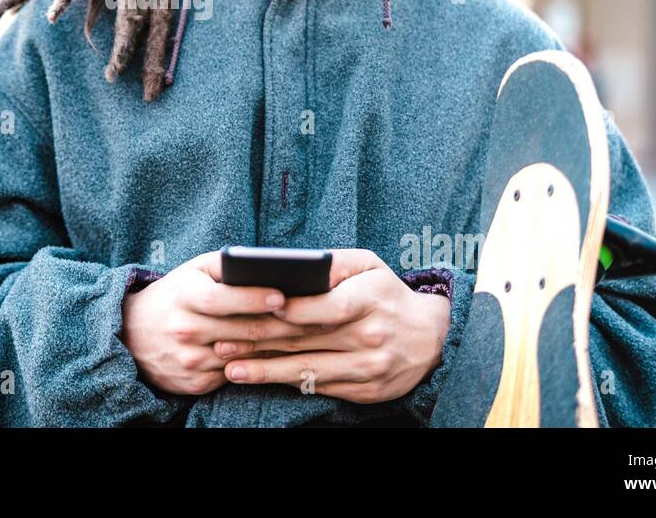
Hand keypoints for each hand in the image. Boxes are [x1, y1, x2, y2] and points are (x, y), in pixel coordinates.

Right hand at [120, 250, 338, 396]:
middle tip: (314, 318)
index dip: (253, 298)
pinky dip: (259, 365)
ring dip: (276, 348)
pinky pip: (235, 374)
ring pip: (244, 356)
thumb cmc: (176, 294)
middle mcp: (184, 329)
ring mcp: (189, 360)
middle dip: (280, 325)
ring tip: (307, 337)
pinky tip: (282, 357)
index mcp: (183, 296)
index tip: (282, 295)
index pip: (221, 298)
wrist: (132, 335)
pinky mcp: (195, 383)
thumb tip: (268, 265)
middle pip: (241, 331)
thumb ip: (227, 265)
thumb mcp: (193, 271)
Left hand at [212, 248, 450, 403]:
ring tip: (231, 368)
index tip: (262, 308)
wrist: (432, 340)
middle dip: (261, 342)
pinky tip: (261, 378)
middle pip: (308, 341)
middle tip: (223, 340)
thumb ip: (334, 263)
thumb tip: (297, 267)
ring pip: (308, 370)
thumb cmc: (388, 294)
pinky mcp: (365, 391)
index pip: (329, 307)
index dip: (295, 309)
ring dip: (266, 371)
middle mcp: (370, 337)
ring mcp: (368, 368)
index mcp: (371, 300)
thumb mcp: (370, 266)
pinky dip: (287, 382)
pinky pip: (319, 386)